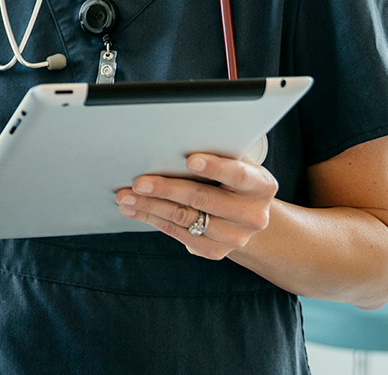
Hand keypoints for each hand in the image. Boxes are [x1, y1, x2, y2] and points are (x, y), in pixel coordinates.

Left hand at [114, 153, 277, 259]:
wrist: (246, 216)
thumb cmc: (232, 180)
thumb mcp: (235, 163)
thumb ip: (217, 152)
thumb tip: (174, 136)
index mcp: (261, 185)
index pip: (238, 174)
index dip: (214, 167)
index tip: (189, 159)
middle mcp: (252, 214)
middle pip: (203, 198)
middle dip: (167, 188)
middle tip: (139, 182)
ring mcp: (235, 237)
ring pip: (185, 218)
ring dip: (151, 206)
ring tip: (126, 196)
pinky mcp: (215, 251)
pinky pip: (178, 233)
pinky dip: (153, 219)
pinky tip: (136, 210)